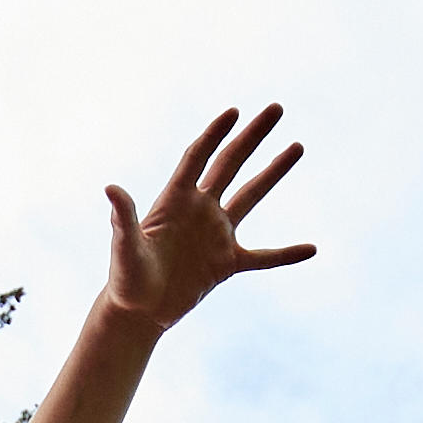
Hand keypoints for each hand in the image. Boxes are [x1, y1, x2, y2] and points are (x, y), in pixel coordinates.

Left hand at [103, 101, 316, 327]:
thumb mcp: (124, 247)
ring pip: (250, 196)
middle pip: (230, 164)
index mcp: (175, 200)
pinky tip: (311, 249)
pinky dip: (285, 255)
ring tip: (297, 146)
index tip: (235, 111)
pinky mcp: (226, 263)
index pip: (198, 157)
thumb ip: (123, 217)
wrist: (137, 313)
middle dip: (252, 136)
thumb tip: (111, 188)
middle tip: (275, 109)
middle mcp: (199, 210)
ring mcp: (216, 235)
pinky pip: (263, 257)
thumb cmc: (125, 279)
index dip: (215, 133)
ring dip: (273, 172)